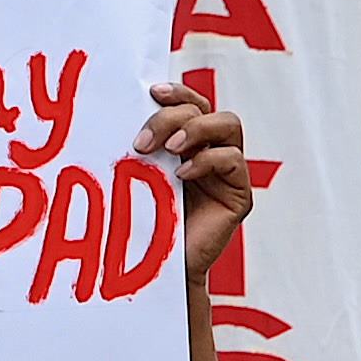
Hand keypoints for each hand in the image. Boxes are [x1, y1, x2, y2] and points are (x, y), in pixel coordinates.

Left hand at [135, 81, 252, 278]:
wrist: (158, 269)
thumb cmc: (142, 221)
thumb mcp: (137, 172)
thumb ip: (141, 144)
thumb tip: (121, 108)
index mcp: (186, 141)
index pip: (190, 100)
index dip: (176, 90)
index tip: (151, 92)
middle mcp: (210, 150)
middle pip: (205, 108)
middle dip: (173, 116)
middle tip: (142, 142)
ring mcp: (228, 172)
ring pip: (228, 124)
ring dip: (195, 129)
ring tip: (168, 150)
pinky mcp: (239, 195)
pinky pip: (233, 161)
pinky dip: (207, 161)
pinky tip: (182, 175)